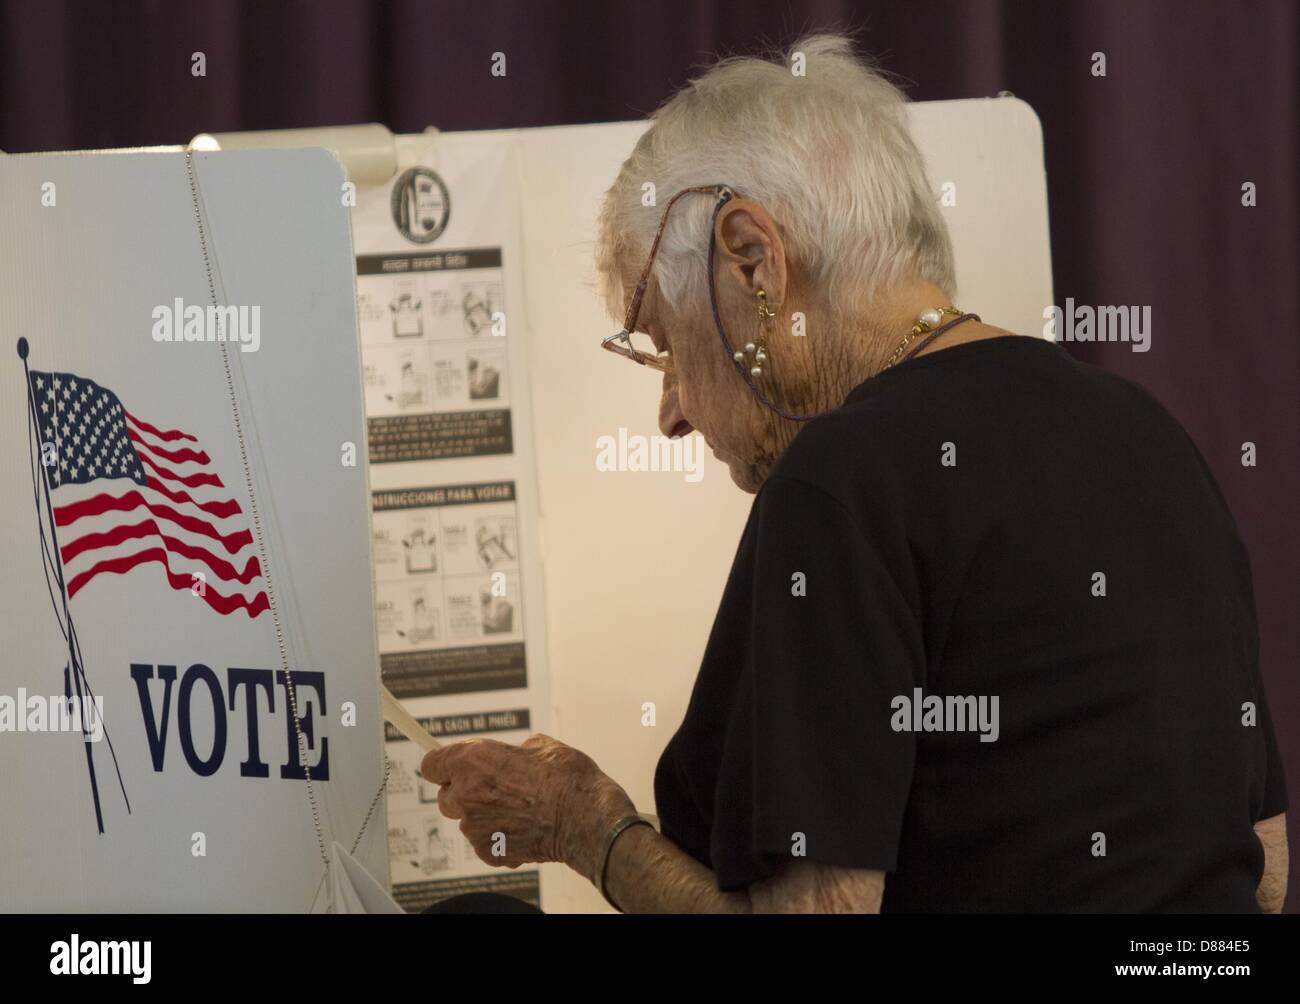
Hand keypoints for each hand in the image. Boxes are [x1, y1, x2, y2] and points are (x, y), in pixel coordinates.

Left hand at [419, 734, 636, 875]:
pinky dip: (499, 837)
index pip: (431, 764)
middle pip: (446, 796)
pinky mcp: (488, 852)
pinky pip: (484, 842)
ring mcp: (475, 827)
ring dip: (484, 816)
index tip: (450, 767)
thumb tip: (514, 755)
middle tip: (495, 789)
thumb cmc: (568, 780)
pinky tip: (524, 828)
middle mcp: (467, 793)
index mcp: (474, 759)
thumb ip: (515, 751)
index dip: (443, 766)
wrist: (586, 819)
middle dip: (465, 793)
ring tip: (520, 810)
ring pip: (467, 821)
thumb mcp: (542, 746)